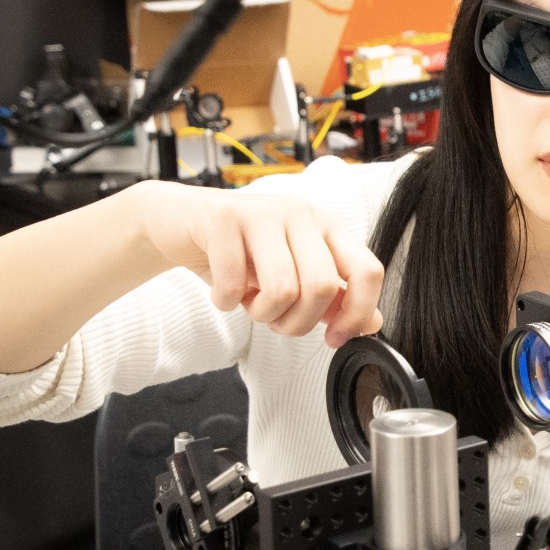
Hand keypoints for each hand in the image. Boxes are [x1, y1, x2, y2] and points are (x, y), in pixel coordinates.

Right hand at [138, 181, 383, 346]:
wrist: (176, 222)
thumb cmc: (240, 254)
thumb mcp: (292, 277)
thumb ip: (333, 299)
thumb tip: (372, 322)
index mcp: (327, 227)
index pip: (367, 271)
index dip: (356, 314)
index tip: (333, 338)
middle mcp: (302, 214)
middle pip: (323, 286)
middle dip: (297, 322)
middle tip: (276, 321)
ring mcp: (264, 212)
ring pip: (283, 287)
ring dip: (262, 314)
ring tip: (250, 304)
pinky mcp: (223, 218)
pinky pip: (234, 282)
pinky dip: (225, 302)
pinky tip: (222, 292)